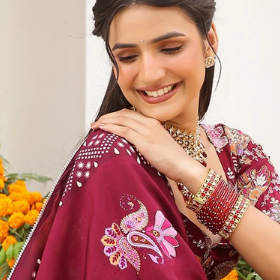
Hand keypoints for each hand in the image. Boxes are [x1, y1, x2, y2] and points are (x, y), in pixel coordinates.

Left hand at [90, 111, 204, 188]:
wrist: (184, 165)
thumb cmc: (173, 160)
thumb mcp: (159, 145)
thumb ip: (147, 141)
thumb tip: (134, 146)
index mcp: (153, 122)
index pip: (130, 114)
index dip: (115, 115)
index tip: (105, 120)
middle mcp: (149, 123)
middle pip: (123, 114)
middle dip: (107, 116)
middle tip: (96, 122)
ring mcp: (147, 131)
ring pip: (121, 120)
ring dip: (106, 121)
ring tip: (95, 125)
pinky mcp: (145, 142)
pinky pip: (124, 131)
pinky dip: (111, 128)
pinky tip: (102, 129)